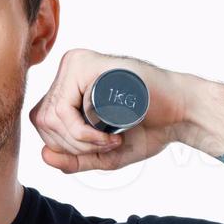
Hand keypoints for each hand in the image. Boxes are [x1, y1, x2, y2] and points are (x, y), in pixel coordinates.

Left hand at [28, 48, 191, 173]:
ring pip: (52, 116)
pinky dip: (86, 133)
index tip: (97, 149)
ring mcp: (77, 63)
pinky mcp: (88, 65)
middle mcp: (69, 69)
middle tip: (106, 146)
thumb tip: (44, 156)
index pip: (42, 120)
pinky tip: (113, 135)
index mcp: (68, 84)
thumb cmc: (146, 128)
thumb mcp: (103, 153)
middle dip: (72, 146)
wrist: (181, 113)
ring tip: (111, 140)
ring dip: (80, 141)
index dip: (64, 145)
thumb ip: (73, 159)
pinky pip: (66, 109)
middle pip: (43, 119)